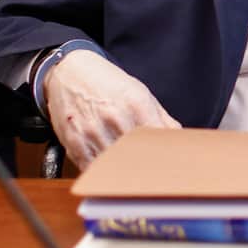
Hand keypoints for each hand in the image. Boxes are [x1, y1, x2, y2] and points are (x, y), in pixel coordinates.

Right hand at [43, 49, 180, 170]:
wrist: (70, 72)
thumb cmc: (108, 83)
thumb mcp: (141, 94)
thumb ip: (163, 119)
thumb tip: (178, 141)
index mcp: (137, 105)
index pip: (158, 142)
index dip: (166, 158)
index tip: (169, 167)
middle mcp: (115, 118)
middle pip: (138, 158)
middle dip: (146, 169)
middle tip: (152, 175)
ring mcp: (93, 132)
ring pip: (115, 168)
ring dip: (124, 174)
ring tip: (130, 174)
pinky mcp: (74, 143)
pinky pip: (93, 170)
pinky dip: (103, 175)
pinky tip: (109, 171)